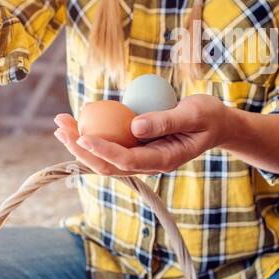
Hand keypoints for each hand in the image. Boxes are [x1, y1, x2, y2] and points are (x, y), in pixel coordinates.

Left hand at [53, 95, 228, 175]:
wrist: (218, 125)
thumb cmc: (209, 116)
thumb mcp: (194, 114)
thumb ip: (166, 120)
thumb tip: (134, 126)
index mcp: (164, 160)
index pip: (127, 161)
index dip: (103, 150)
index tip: (83, 136)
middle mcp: (149, 164)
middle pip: (108, 165)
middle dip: (81, 148)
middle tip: (60, 127)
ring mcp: (142, 157)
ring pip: (105, 158)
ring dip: (80, 143)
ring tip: (60, 123)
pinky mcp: (137, 148)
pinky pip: (110, 146)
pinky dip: (92, 135)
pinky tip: (77, 120)